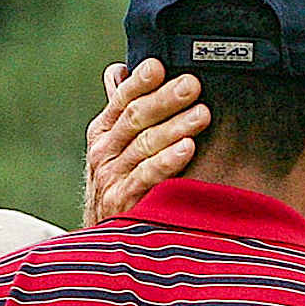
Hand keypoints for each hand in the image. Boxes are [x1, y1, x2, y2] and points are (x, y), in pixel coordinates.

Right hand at [82, 58, 207, 224]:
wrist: (102, 241)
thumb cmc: (119, 183)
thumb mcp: (115, 146)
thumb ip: (122, 110)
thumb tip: (119, 70)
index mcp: (103, 132)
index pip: (121, 100)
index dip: (140, 82)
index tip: (159, 64)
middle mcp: (104, 151)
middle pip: (135, 118)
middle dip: (166, 99)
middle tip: (193, 84)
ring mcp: (111, 177)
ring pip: (144, 145)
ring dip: (175, 127)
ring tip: (202, 113)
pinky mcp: (123, 201)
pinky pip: (147, 177)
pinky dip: (167, 161)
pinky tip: (188, 148)